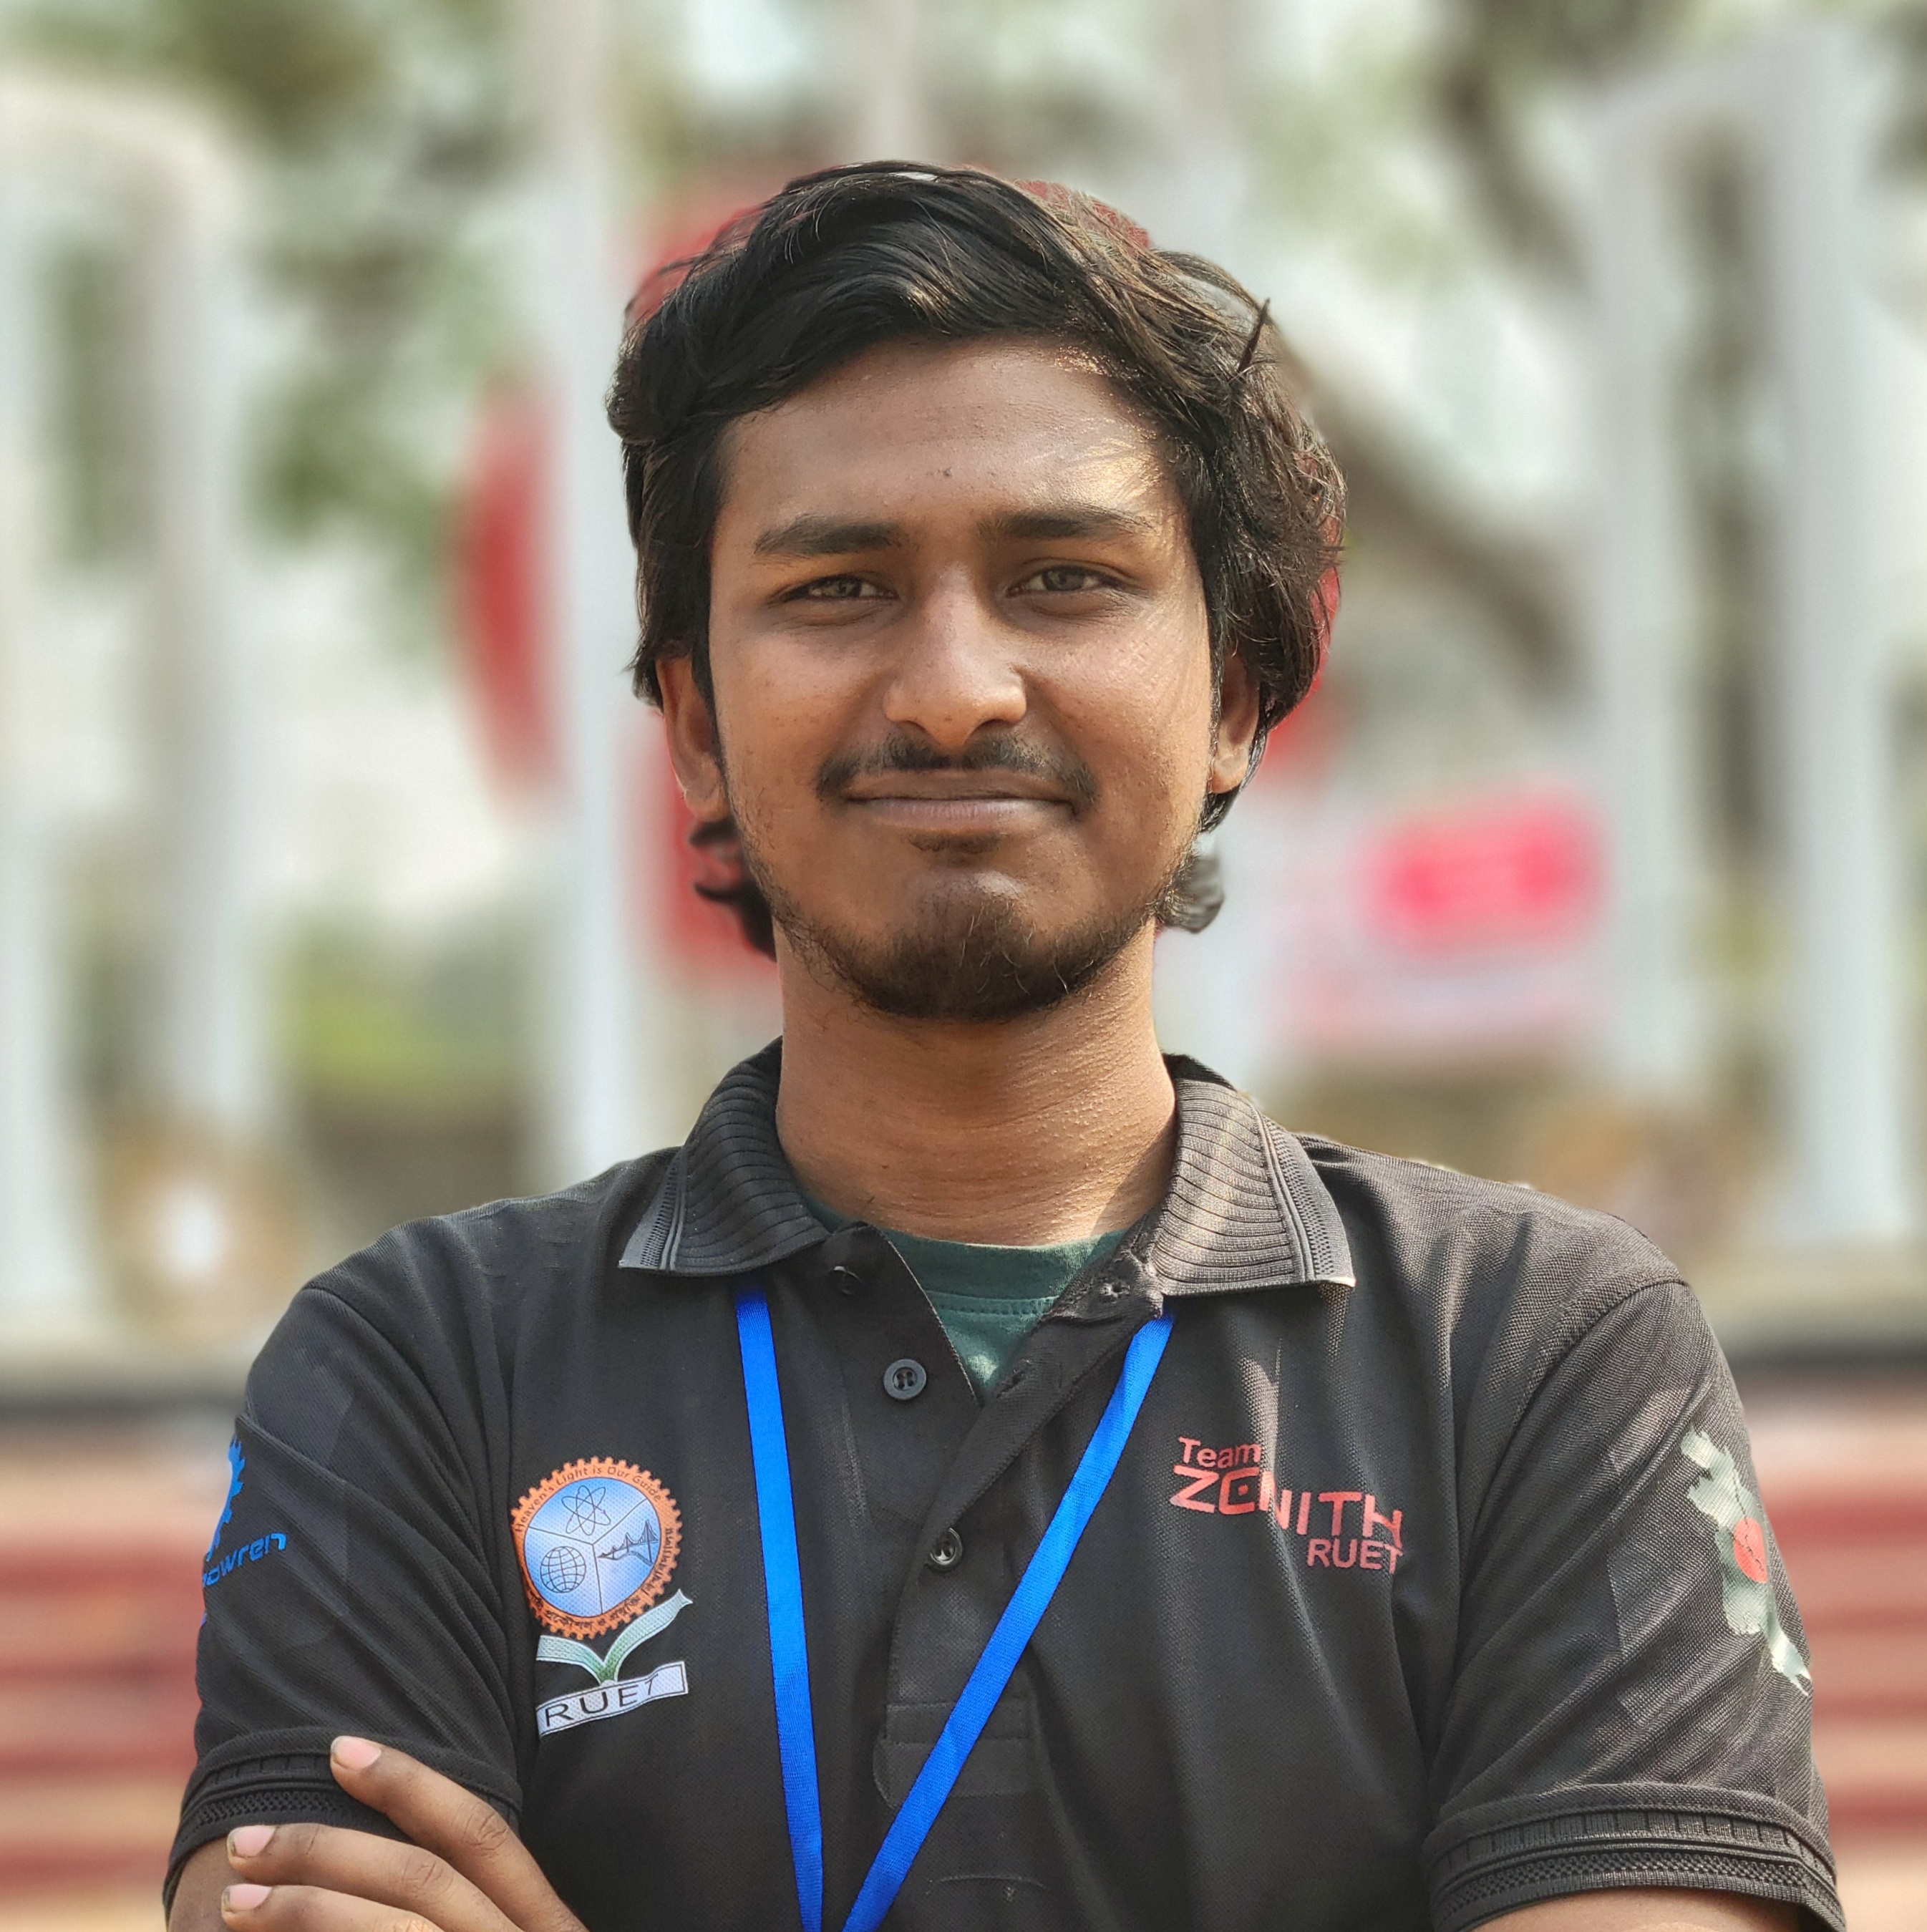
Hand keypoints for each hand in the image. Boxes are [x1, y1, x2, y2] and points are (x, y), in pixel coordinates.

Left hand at [213, 1737, 583, 1931]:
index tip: (338, 1747)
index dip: (411, 1784)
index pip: (482, 1833)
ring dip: (306, 1909)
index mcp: (550, 1927)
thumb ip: (467, 1916)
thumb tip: (363, 1866)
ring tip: (233, 1904)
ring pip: (402, 1928)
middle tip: (246, 1839)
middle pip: (425, 1880)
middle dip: (329, 1849)